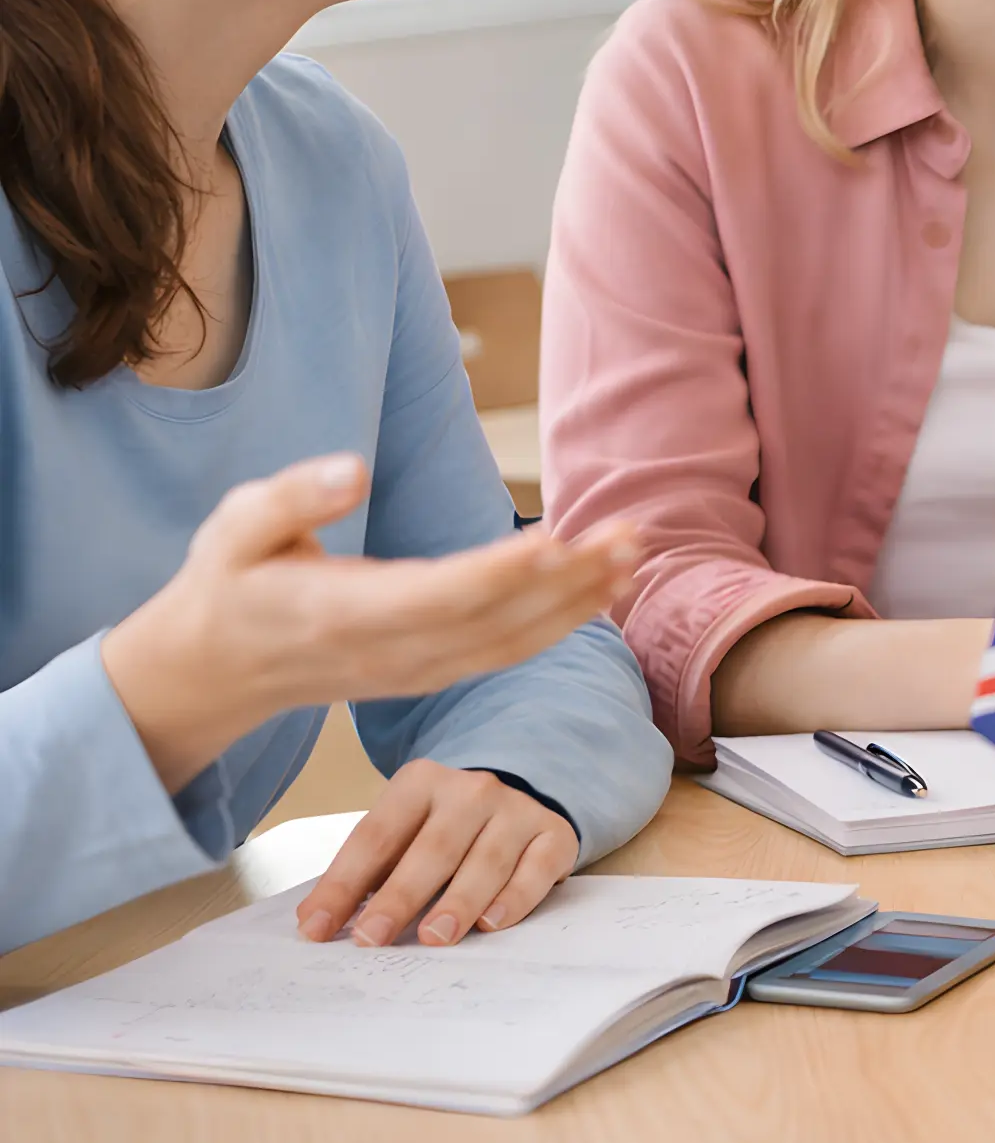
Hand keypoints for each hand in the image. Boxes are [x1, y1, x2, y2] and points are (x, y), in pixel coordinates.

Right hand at [103, 452, 641, 793]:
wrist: (214, 670)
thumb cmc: (229, 583)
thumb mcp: (235, 526)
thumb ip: (292, 498)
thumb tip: (353, 469)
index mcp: (343, 612)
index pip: (438, 595)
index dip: (501, 574)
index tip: (556, 541)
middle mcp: (391, 650)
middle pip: (495, 620)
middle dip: (569, 580)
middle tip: (630, 534)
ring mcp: (415, 670)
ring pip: (512, 642)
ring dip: (579, 601)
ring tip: (633, 554)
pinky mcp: (431, 673)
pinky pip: (505, 653)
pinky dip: (559, 625)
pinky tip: (601, 589)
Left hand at [296, 760, 577, 946]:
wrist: (522, 793)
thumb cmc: (445, 827)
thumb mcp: (404, 830)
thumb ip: (369, 870)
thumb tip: (317, 922)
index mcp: (421, 783)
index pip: (376, 835)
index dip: (343, 884)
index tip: (315, 929)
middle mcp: (472, 790)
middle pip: (432, 848)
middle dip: (400, 895)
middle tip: (372, 938)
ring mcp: (516, 810)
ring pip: (486, 859)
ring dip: (459, 900)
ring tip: (434, 937)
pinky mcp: (554, 835)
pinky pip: (537, 866)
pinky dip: (516, 896)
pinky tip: (494, 922)